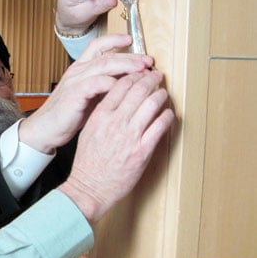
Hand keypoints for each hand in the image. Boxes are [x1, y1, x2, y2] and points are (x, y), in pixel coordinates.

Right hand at [19, 34, 153, 152]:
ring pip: (104, 65)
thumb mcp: (89, 95)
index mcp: (80, 68)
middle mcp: (77, 70)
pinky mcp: (75, 93)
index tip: (132, 40)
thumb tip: (129, 82)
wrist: (46, 128)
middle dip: (130, 56)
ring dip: (126, 66)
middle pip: (107, 55)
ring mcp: (75, 81)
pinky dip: (113, 83)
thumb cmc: (68, 113)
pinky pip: (97, 83)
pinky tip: (125, 87)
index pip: (97, 45)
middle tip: (148, 61)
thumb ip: (105, 86)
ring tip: (143, 70)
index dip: (115, 40)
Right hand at [59, 69, 174, 224]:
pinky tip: (169, 113)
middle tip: (156, 76)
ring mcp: (130, 136)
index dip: (133, 76)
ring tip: (164, 92)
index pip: (120, 86)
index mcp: (100, 115)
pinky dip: (167, 116)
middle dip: (150, 80)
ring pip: (151, 105)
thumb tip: (115, 100)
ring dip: (161, 95)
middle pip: (138, 91)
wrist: (90, 185)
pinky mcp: (142, 150)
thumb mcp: (88, 130)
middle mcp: (116, 122)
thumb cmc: (87, 161)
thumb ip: (101, 113)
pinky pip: (159, 127)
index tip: (140, 73)